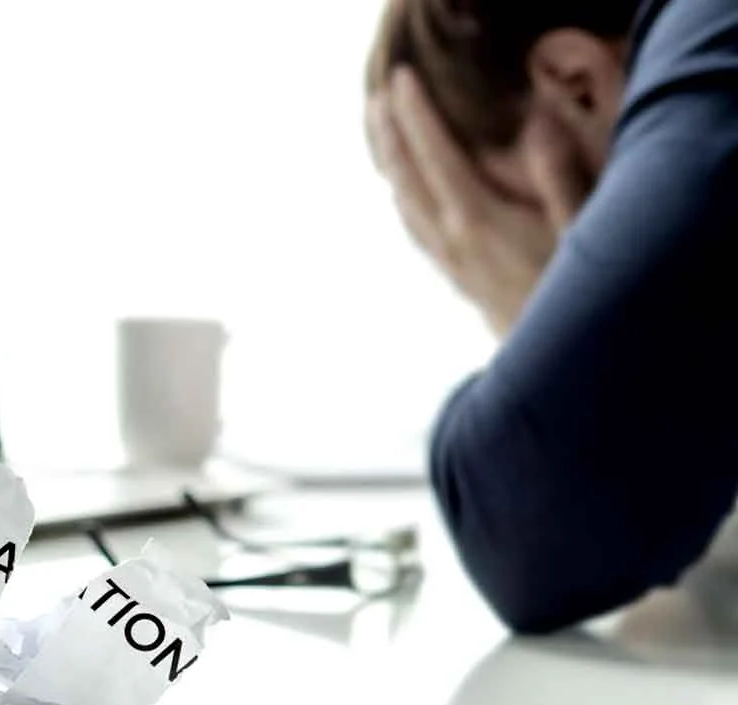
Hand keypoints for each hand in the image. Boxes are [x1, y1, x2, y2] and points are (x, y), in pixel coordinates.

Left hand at [367, 69, 591, 339]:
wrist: (553, 372)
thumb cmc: (577, 297)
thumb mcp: (582, 233)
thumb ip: (559, 177)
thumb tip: (540, 125)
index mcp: (478, 221)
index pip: (436, 155)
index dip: (416, 115)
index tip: (399, 80)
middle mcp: (452, 241)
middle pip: (407, 177)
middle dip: (390, 134)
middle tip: (375, 98)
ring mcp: (451, 262)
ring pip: (405, 204)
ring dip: (391, 166)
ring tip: (381, 135)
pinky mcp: (457, 279)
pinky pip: (417, 230)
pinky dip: (404, 201)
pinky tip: (402, 195)